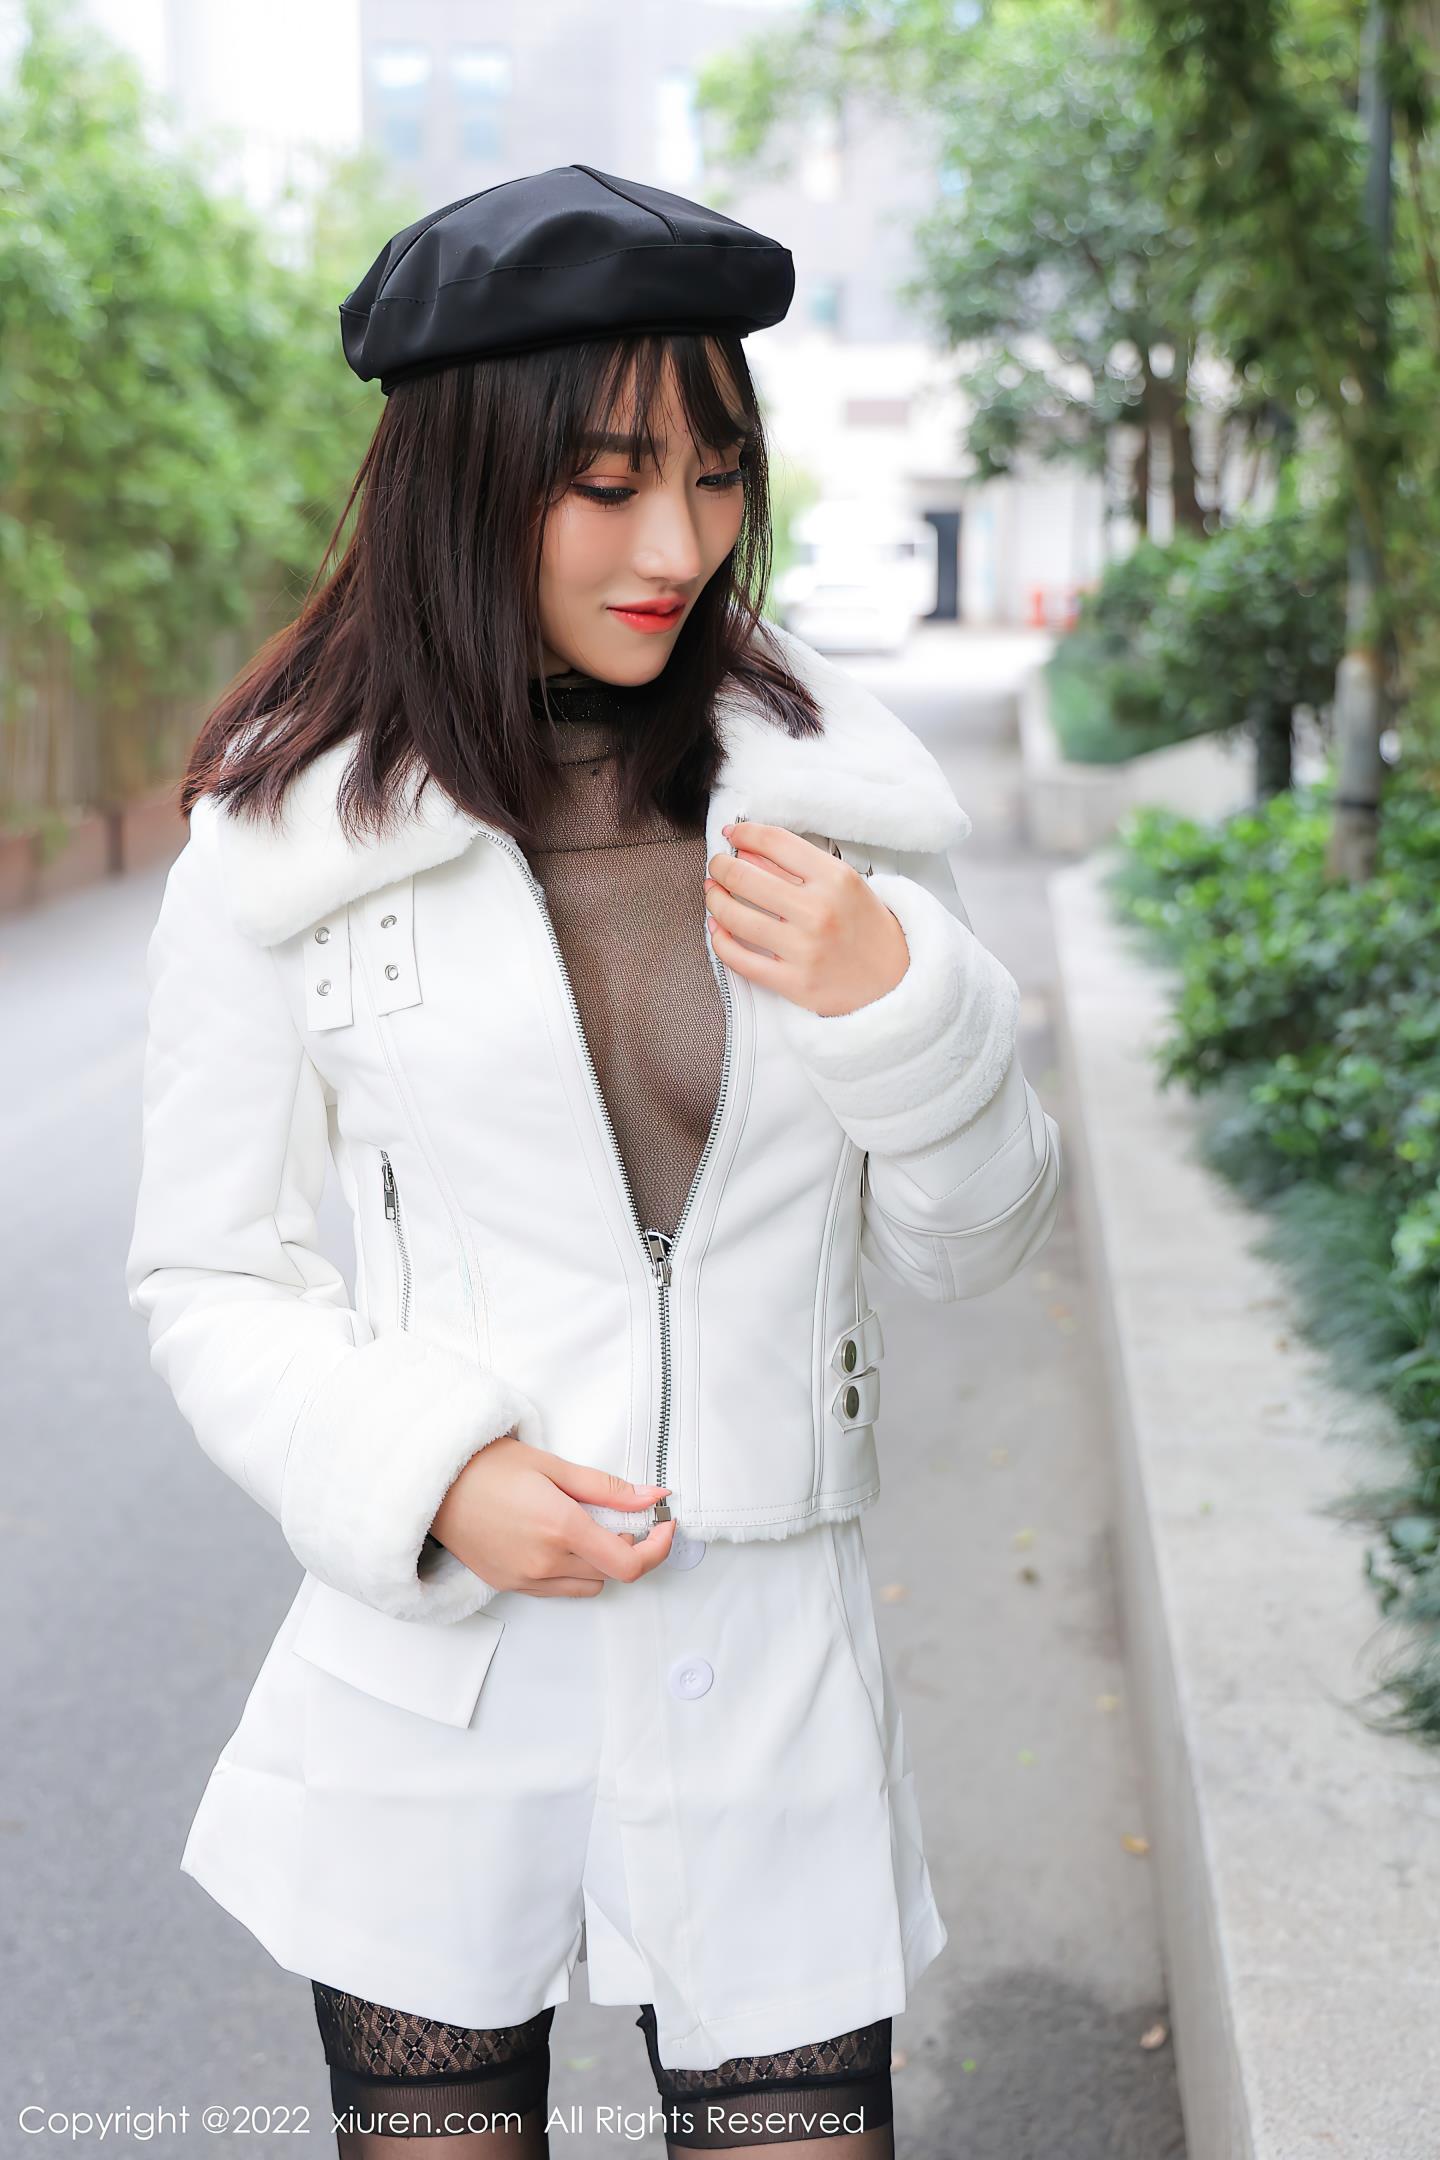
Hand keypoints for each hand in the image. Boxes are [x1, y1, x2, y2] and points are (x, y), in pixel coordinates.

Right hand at [429, 1433, 675, 1597]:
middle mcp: (545, 1563)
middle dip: (627, 1544)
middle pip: (612, 1572)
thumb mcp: (553, 1466)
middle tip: (619, 1513)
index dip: (657, 1549)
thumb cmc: (488, 1466)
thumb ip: (607, 1488)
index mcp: (562, 1529)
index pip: (629, 1563)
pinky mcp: (509, 1585)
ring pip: (587, 1584)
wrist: (432, 1485)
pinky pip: (558, 1588)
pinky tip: (557, 1539)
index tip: (664, 1525)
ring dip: (599, 1561)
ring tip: (582, 1525)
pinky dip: (571, 1570)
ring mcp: (525, 1580)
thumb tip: (653, 1497)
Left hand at [703, 823, 910, 1016]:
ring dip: (714, 900)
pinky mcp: (793, 982)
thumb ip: (798, 865)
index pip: (775, 842)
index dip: (745, 833)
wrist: (895, 980)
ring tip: (714, 894)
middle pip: (744, 877)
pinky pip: (739, 959)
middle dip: (720, 867)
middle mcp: (818, 911)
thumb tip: (746, 849)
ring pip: (734, 916)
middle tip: (717, 866)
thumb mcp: (844, 884)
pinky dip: (719, 941)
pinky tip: (717, 929)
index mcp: (835, 878)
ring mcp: (804, 949)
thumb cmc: (866, 928)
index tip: (732, 835)